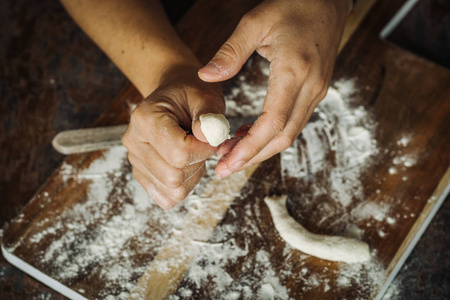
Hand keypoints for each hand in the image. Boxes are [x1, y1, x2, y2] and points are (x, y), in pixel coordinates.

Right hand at [122, 65, 224, 208]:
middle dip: (198, 163)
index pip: (179, 153)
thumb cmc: (191, 96)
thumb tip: (208, 136)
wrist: (176, 98)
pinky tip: (186, 164)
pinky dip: (184, 186)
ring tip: (193, 151)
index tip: (211, 136)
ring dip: (193, 175)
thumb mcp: (206, 97)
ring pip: (173, 190)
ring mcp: (135, 161)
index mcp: (144, 118)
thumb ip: (210, 115)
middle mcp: (133, 141)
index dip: (204, 149)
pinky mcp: (142, 175)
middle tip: (202, 143)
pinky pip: (168, 198)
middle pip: (174, 177)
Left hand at [198, 0, 352, 176]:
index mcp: (295, 71)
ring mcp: (316, 91)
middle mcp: (310, 87)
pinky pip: (293, 121)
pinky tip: (249, 134)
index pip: (273, 122)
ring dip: (261, 148)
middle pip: (283, 137)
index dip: (250, 147)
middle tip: (224, 168)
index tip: (227, 162)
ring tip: (231, 154)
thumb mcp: (255, 21)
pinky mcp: (315, 91)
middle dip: (252, 157)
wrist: (329, 0)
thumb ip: (230, 51)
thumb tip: (206, 76)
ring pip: (289, 133)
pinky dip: (270, 134)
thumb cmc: (294, 5)